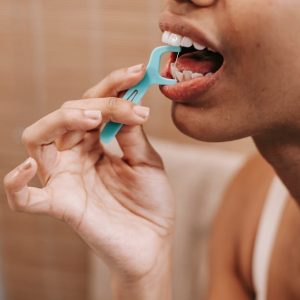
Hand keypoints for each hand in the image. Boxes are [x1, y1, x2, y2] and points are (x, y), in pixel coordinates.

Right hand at [4, 64, 174, 282]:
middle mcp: (75, 156)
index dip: (113, 85)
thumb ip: (131, 134)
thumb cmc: (151, 201)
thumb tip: (127, 102)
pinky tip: (28, 167)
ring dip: (63, 119)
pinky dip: (17, 183)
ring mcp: (65, 179)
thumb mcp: (146, 161)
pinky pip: (25, 197)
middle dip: (100, 102)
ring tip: (94, 117)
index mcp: (96, 144)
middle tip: (132, 107)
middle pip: (68, 113)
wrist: (154, 240)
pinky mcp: (61, 205)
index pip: (94, 105)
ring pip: (39, 138)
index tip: (137, 72)